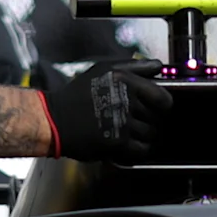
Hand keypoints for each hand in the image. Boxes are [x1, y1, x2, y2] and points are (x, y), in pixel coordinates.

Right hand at [38, 63, 170, 162]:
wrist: (54, 119)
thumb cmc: (78, 95)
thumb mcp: (103, 70)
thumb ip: (134, 66)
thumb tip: (159, 66)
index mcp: (125, 80)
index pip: (163, 97)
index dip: (163, 105)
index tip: (157, 108)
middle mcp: (126, 99)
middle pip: (157, 118)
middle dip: (149, 120)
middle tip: (135, 121)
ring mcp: (122, 121)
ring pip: (151, 134)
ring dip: (143, 136)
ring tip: (129, 133)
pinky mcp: (117, 142)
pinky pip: (141, 149)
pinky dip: (137, 150)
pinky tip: (127, 145)